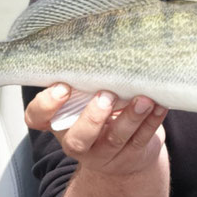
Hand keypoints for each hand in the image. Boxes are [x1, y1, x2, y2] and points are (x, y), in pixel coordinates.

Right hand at [25, 84, 167, 177]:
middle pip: (78, 140)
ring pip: (116, 139)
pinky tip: (160, 105)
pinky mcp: (131, 155)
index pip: (37, 118)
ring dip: (131, 117)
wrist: (122, 155)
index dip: (46, 105)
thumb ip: (83, 82)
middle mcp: (78, 142)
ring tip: (144, 99)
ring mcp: (105, 154)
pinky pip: (142, 139)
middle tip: (106, 96)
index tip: (63, 87)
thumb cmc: (99, 114)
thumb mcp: (83, 100)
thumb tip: (97, 41)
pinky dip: (152, 121)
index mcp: (59, 123)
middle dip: (93, 118)